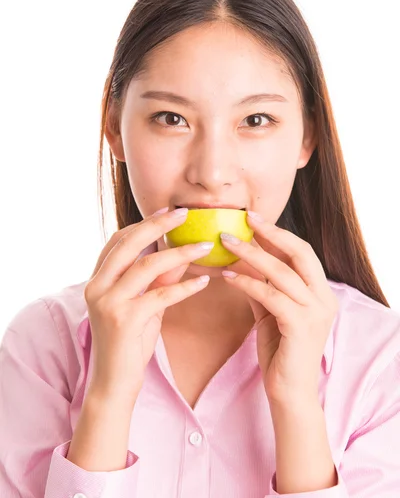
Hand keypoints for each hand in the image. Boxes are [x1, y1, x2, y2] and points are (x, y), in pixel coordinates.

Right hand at [84, 207, 212, 407]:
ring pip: (146, 266)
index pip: (118, 240)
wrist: (114, 384)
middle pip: (129, 244)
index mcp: (97, 279)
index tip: (168, 212)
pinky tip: (204, 282)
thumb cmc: (129, 343)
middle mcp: (97, 287)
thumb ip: (158, 280)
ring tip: (204, 247)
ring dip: (179, 253)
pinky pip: (160, 296)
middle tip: (184, 213)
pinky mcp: (124, 320)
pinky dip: (184, 287)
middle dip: (158, 225)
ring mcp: (108, 303)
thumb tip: (181, 254)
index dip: (143, 223)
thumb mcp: (144, 305)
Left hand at [220, 213, 338, 406]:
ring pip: (282, 272)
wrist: (289, 393)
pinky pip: (270, 295)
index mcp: (320, 292)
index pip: (302, 252)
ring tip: (226, 242)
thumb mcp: (272, 311)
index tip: (254, 218)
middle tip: (245, 219)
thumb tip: (243, 258)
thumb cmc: (280, 351)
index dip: (278, 233)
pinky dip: (247, 282)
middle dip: (271, 233)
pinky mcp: (300, 326)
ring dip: (251, 254)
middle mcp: (324, 298)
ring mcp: (315, 312)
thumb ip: (264, 285)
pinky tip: (227, 276)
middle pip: (299, 253)